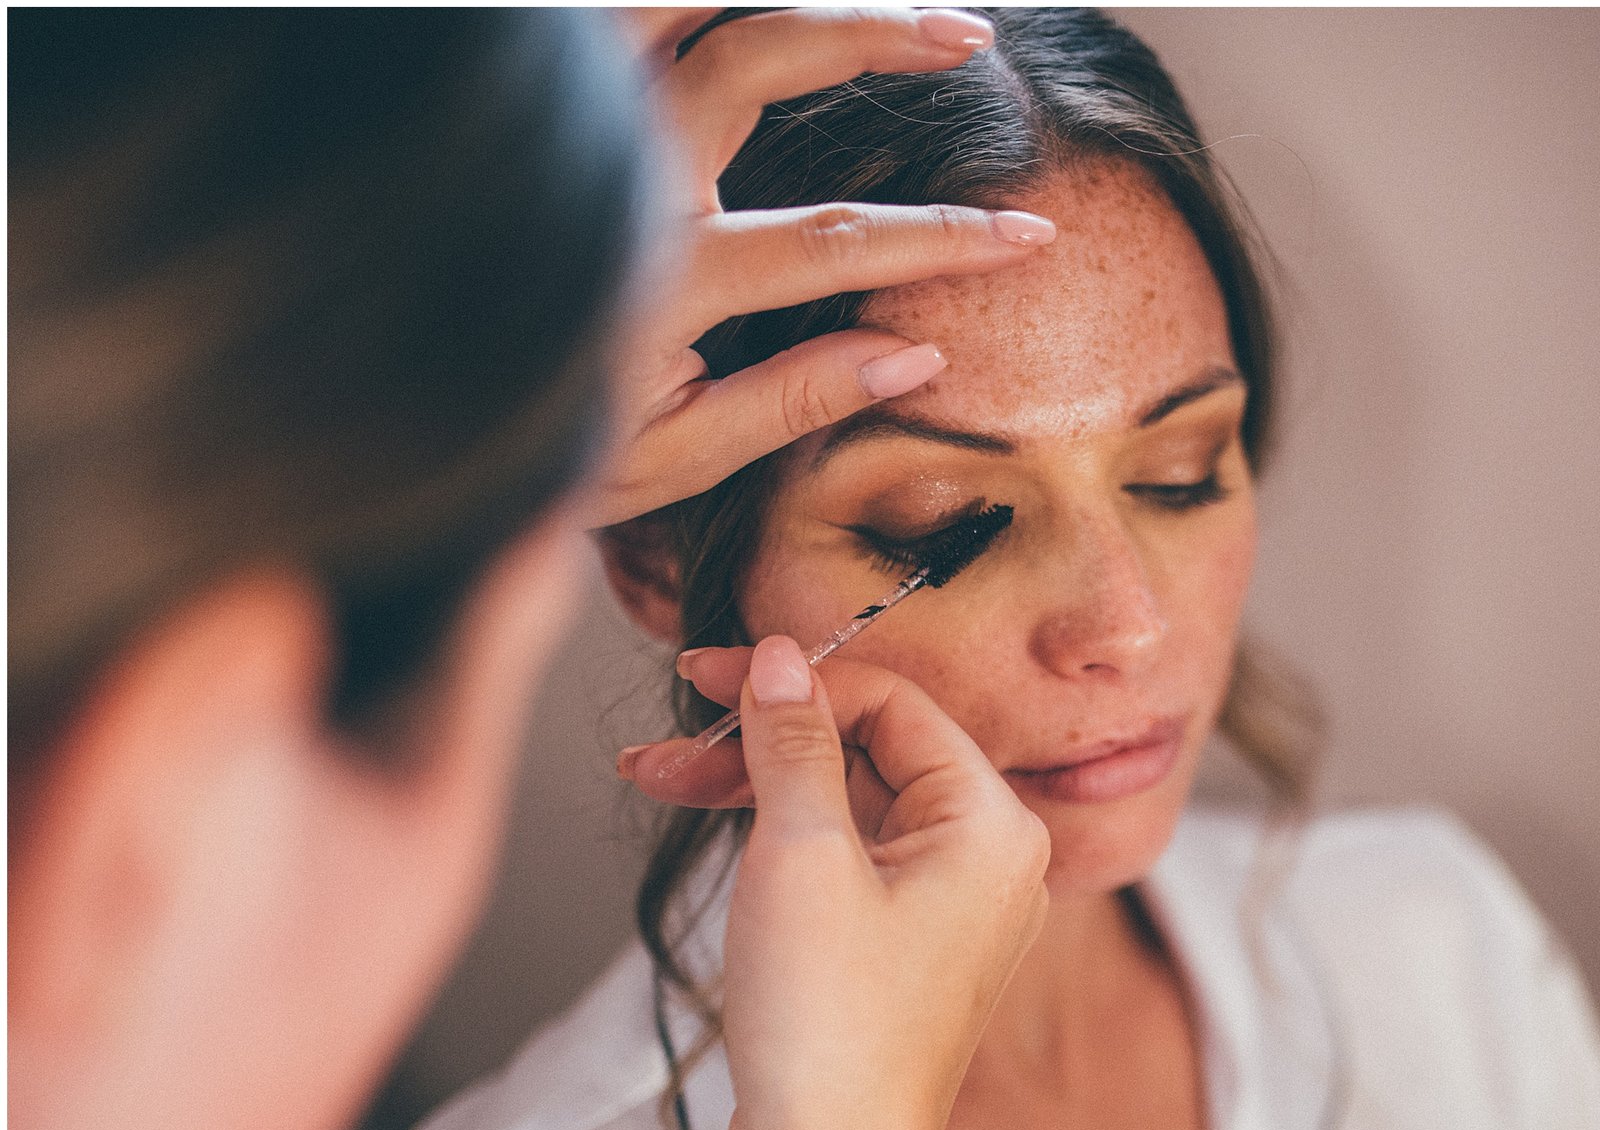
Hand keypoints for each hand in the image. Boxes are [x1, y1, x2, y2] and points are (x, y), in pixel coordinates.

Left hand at [591, 7, 1054, 526]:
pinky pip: (625, 9)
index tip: (1027, 236)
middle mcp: (624, 170)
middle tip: (968, 39)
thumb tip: (916, 355)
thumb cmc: (545, 433)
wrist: (415, 383)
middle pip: (760, 56)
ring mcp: (582, 115)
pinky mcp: (557, 95)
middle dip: (877, 33)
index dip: (943, 236)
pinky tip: (766, 0)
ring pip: (685, 0)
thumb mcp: (669, 456)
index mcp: (666, 270)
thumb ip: (792, 399)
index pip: (834, 236)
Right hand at [648, 637, 1047, 1129]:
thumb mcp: (800, 854)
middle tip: (668, 735)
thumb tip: (780, 662)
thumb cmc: (829, 1025)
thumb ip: (793, 743)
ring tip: (654, 776)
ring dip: (755, 784)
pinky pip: (848, 858)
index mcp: (995, 824)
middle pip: (871, 752)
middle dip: (761, 736)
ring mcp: (950, 908)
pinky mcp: (906, 948)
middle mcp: (991, 860)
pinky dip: (779, 836)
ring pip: (850, 804)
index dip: (794, 681)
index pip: (894, 704)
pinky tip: (709, 821)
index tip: (704, 674)